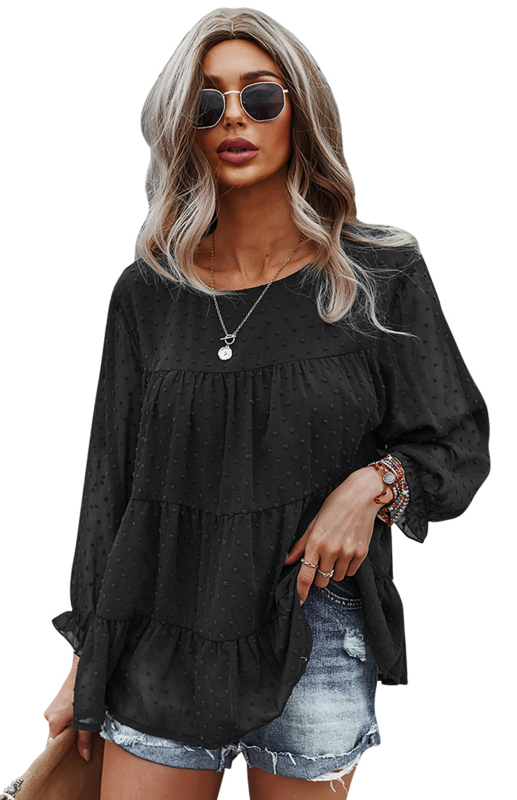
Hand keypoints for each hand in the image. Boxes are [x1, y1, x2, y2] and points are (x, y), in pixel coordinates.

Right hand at [43, 656, 91, 760]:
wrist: (85, 669)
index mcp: (54, 722)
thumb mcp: (88, 720)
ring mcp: (53, 708)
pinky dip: (70, 721)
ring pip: (61, 726)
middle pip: (57, 736)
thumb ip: (84, 739)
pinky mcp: (58, 703)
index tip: (68, 761)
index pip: (52, 746)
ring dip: (71, 729)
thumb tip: (85, 757)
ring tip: (84, 731)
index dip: (60, 754)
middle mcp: (49, 716)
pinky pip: (62, 718)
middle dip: (68, 741)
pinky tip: (82, 720)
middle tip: (81, 748)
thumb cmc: (85, 692)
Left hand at [284, 467, 393, 604]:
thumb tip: (288, 560)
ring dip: (334, 571)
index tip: (300, 599)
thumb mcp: (314, 522)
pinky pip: (351, 572)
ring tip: (336, 553)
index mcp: (316, 542)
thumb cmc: (336, 505)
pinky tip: (347, 551)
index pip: (306, 575)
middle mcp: (332, 550)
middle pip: (322, 581)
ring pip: (337, 578)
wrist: (362, 496)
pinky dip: (347, 567)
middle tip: (321, 563)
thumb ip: (301, 544)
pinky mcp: (362, 553)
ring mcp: (348, 552)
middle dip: (319, 576)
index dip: (301, 591)